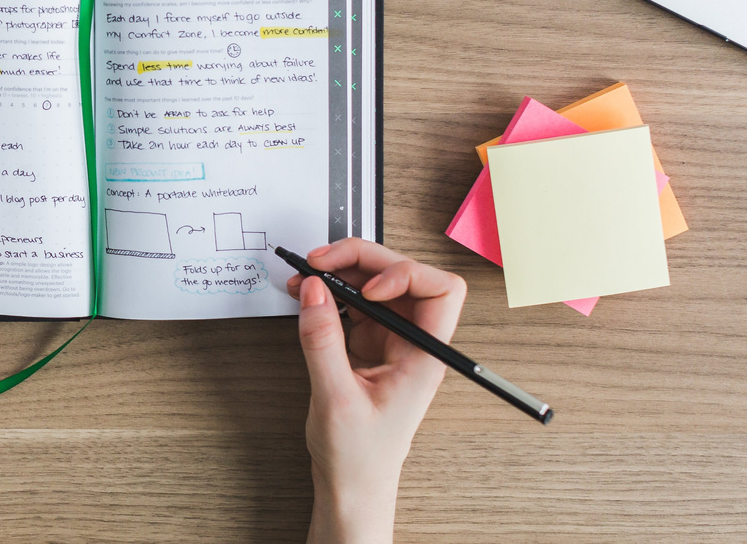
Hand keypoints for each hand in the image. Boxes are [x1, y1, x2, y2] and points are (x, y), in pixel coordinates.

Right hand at [286, 238, 466, 543]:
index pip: (440, 292)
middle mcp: (412, 343)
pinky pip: (353, 302)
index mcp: (424, 358)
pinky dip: (330, 291)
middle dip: (363, 260)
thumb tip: (315, 291)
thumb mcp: (336, 399)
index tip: (368, 289)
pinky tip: (308, 293)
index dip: (406, 276)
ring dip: (342, 271)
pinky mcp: (368, 343)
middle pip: (403, 276)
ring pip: (376, 283)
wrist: (351, 485)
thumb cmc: (360, 457)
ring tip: (307, 273)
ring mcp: (390, 341)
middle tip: (321, 260)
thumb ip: (322, 342)